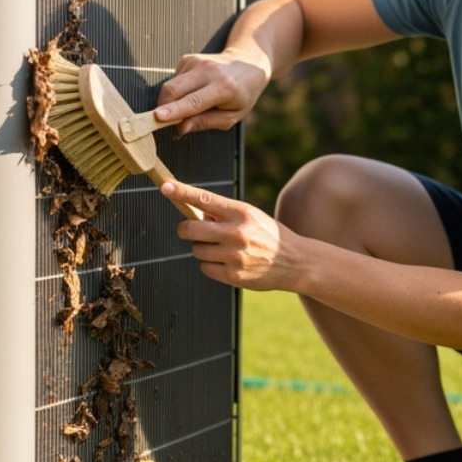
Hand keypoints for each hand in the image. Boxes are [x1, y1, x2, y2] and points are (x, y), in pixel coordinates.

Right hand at [155, 51, 269, 135]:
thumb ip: (205, 122)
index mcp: (224, 88)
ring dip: (172, 100)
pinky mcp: (187, 59)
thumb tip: (180, 128)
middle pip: (173, 89)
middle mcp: (208, 71)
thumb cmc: (241, 95)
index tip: (157, 117)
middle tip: (161, 121)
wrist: (247, 65)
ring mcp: (196, 62)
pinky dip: (178, 90)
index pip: (194, 102)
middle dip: (162, 107)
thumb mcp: (231, 116)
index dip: (174, 111)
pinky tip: (194, 89)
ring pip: (170, 85)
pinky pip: (174, 80)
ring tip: (192, 103)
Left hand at [162, 181, 304, 291]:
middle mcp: (236, 232)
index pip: (205, 199)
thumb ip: (224, 214)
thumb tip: (195, 215)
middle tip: (191, 231)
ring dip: (203, 249)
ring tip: (222, 249)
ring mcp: (234, 255)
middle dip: (186, 229)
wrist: (295, 261)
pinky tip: (227, 263)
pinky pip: (204, 268)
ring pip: (196, 250)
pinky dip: (210, 265)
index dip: (182, 192)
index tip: (166, 187)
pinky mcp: (233, 275)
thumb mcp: (251, 216)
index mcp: (241, 212)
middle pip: (190, 228)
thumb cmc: (268, 235)